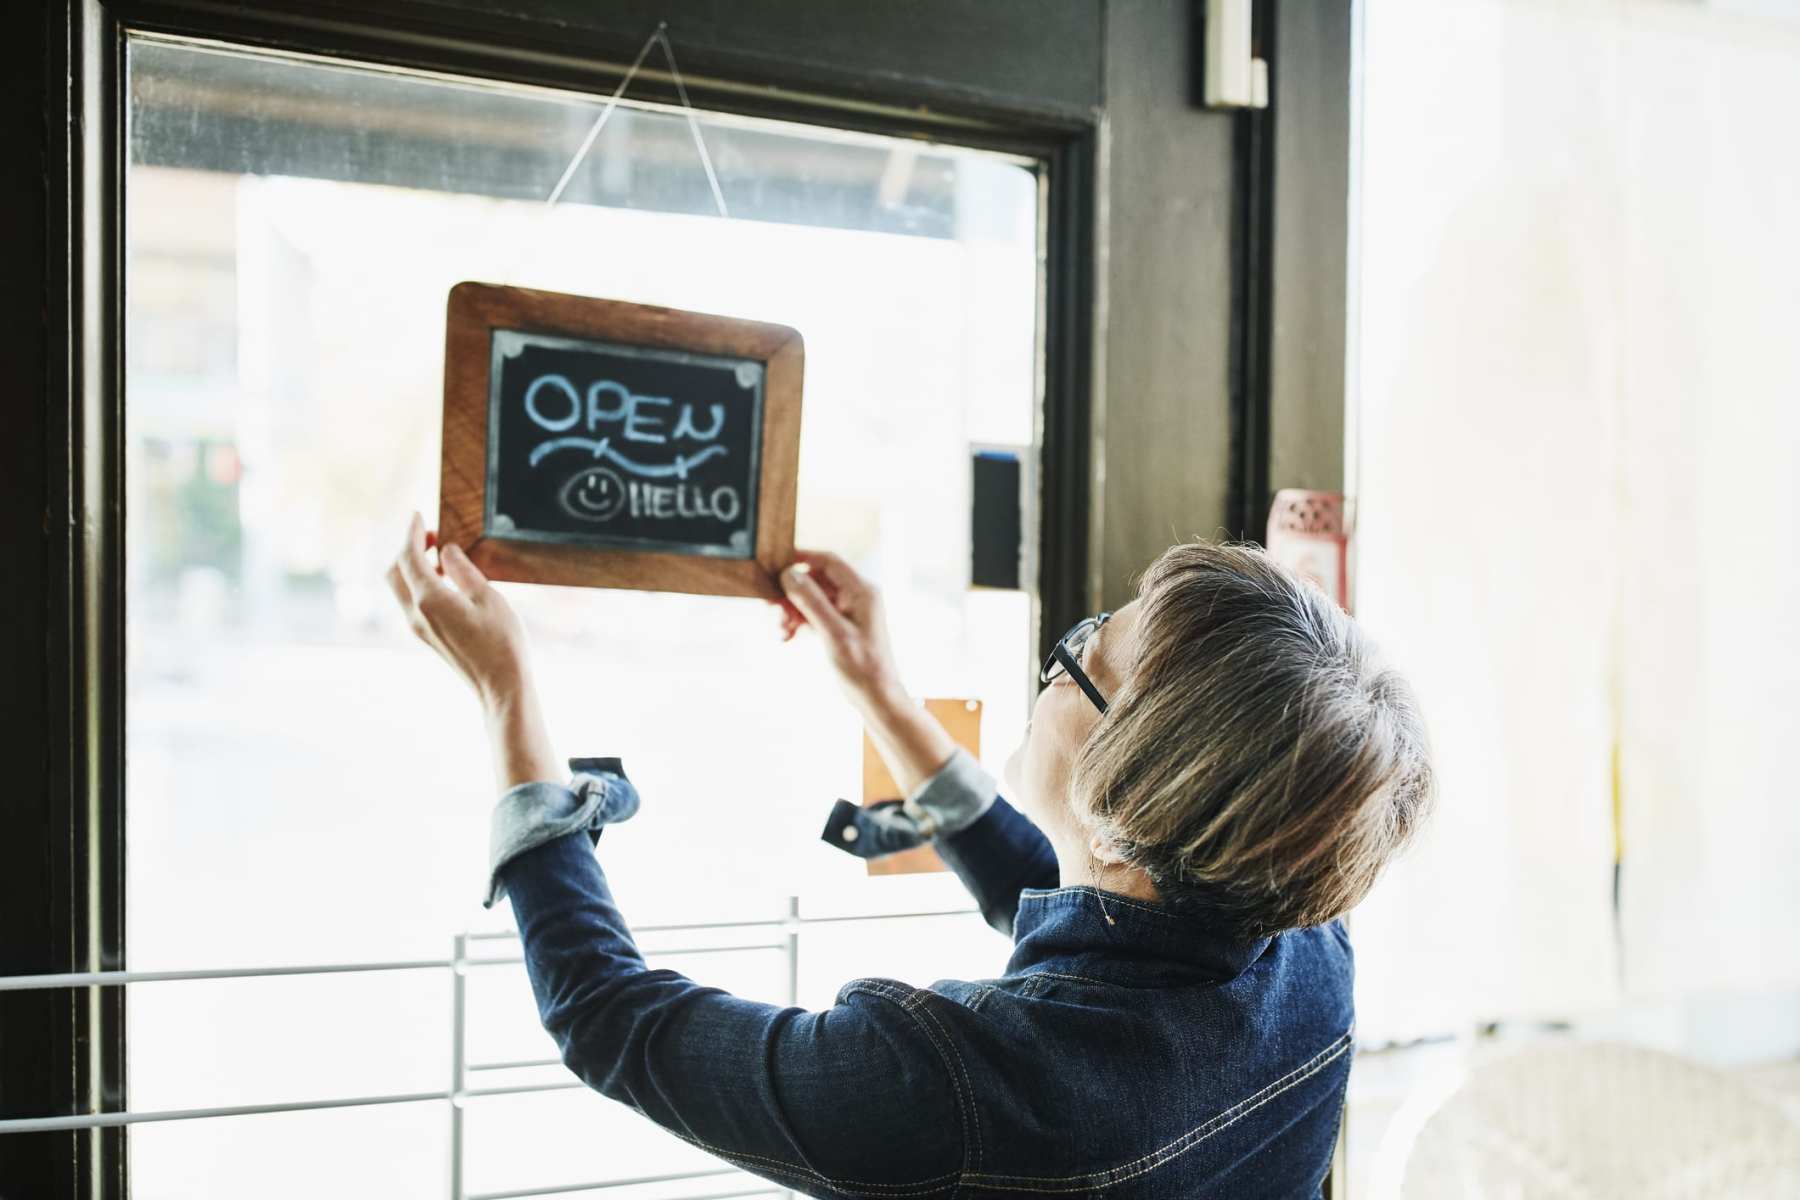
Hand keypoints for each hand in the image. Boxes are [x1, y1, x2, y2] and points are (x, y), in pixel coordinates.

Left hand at [386, 513, 529, 708]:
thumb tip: (446, 550)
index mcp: (429, 599)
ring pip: (401, 587)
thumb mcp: (487, 597)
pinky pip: (412, 601)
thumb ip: (462, 569)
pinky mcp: (427, 636)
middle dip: (407, 548)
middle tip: (431, 534)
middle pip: (395, 572)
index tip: (417, 514)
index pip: (408, 557)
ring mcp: (419, 628)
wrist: (501, 686)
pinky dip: (419, 582)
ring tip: (440, 554)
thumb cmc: (501, 642)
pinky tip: (445, 580)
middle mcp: (416, 614)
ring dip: (412, 566)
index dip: (411, 532)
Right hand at [773, 550, 904, 713]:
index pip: (828, 561)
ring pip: (810, 599)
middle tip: (772, 609)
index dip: (801, 559)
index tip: (775, 565)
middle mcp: (855, 597)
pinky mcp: (838, 627)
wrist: (876, 698)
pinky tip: (786, 638)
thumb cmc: (863, 667)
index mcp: (861, 591)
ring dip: (791, 611)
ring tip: (780, 630)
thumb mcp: (834, 633)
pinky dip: (798, 624)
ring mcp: (846, 612)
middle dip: (791, 594)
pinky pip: (812, 616)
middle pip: (815, 580)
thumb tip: (789, 574)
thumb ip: (811, 602)